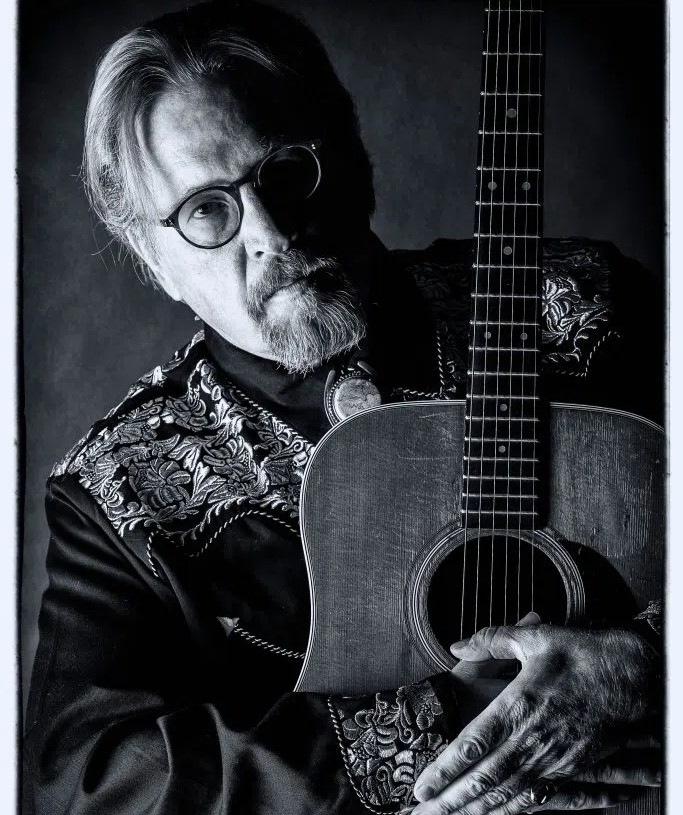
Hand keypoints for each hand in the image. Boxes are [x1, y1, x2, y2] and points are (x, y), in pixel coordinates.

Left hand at [412, 624, 658, 813]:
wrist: (637, 676)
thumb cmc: (585, 653)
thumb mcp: (534, 638)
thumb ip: (490, 641)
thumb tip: (457, 646)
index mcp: (519, 706)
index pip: (474, 745)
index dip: (446, 769)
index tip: (421, 787)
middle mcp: (534, 739)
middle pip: (486, 779)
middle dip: (451, 801)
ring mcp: (554, 757)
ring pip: (509, 793)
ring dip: (476, 810)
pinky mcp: (571, 766)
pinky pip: (537, 796)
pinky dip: (512, 809)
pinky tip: (494, 814)